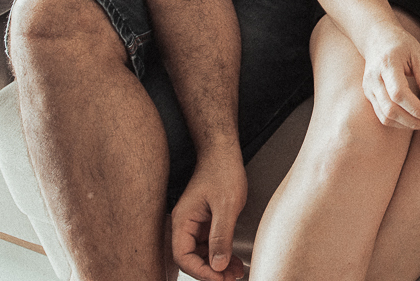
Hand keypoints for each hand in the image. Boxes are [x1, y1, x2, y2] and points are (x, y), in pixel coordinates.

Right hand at [171, 149, 247, 280]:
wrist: (224, 152)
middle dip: (211, 271)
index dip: (201, 271)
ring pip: (202, 253)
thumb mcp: (226, 206)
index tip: (220, 277)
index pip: (184, 257)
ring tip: (236, 272)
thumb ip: (221, 237)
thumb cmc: (223, 171)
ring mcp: (194, 223)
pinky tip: (234, 260)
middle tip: (231, 278)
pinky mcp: (205, 220)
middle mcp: (185, 224)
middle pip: (192, 258)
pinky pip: (209, 244)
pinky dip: (221, 253)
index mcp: (183, 221)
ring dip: (218, 265)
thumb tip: (218, 265)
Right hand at [361, 26, 419, 129]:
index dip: (415, 108)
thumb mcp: (418, 54)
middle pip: (390, 109)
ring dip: (406, 125)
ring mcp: (368, 88)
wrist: (377, 38)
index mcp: (387, 64)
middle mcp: (374, 78)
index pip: (398, 93)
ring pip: (385, 116)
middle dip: (412, 121)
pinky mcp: (369, 95)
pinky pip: (382, 115)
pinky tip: (413, 121)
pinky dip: (399, 122)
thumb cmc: (401, 45)